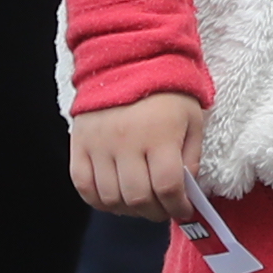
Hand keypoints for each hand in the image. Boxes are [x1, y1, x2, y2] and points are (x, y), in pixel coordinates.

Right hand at [69, 91, 206, 220]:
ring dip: (130, 210)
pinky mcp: (79, 145)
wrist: (127, 60)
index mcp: (160, 134)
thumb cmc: (166, 91)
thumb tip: (184, 192)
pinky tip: (115, 197)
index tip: (183, 210)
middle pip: (138, 198)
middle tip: (163, 208)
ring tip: (141, 202)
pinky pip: (84, 187)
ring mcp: (99, 144)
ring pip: (111, 198)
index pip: (167, 187)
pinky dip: (100, 200)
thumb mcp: (192, 119)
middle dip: (156, 212)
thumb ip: (191, 157)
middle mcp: (127, 142)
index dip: (178, 207)